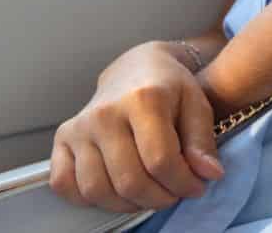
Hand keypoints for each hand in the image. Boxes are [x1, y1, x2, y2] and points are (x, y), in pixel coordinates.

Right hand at [50, 41, 222, 211]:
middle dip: (159, 197)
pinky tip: (115, 190)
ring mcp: (79, 127)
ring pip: (97, 190)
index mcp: (143, 99)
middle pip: (130, 180)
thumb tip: (209, 174)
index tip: (197, 186)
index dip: (183, 183)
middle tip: (174, 193)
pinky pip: (65, 184)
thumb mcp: (197, 104)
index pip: (161, 161)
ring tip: (150, 192)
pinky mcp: (62, 139)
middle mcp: (105, 113)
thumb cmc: (169, 87)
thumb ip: (202, 141)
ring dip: (128, 203)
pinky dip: (88, 198)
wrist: (134, 68)